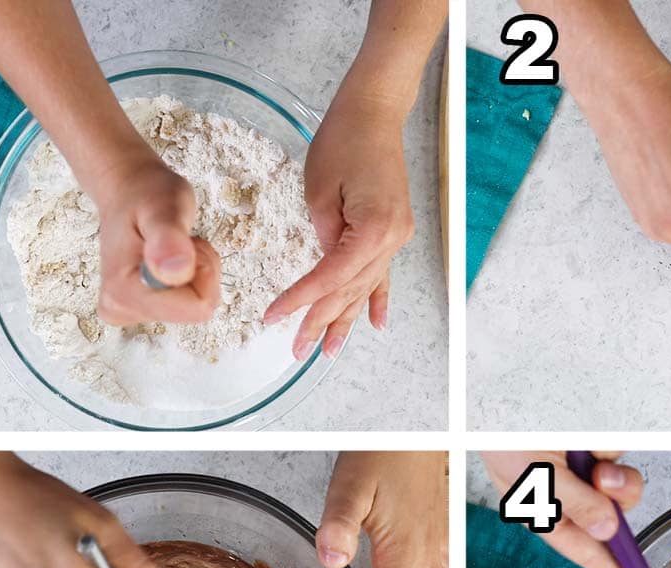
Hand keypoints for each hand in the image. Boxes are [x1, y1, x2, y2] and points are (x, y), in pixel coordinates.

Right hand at [95, 156, 222, 325]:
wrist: (126, 190)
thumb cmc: (145, 195)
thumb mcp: (163, 207)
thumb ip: (169, 238)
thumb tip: (174, 272)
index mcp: (124, 292)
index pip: (198, 307)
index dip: (203, 271)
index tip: (184, 243)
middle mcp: (120, 309)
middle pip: (197, 309)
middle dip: (200, 272)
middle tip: (179, 242)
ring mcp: (128, 312)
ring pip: (195, 306)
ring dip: (195, 272)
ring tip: (172, 245)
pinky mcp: (139, 309)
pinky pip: (188, 305)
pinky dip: (188, 279)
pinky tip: (168, 258)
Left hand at [263, 95, 414, 359]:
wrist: (375, 112)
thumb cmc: (344, 140)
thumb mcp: (321, 190)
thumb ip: (323, 235)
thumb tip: (324, 264)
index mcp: (374, 231)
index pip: (331, 277)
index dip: (301, 300)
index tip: (274, 317)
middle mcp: (391, 240)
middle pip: (349, 290)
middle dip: (321, 321)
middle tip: (296, 350)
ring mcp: (396, 238)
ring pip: (364, 287)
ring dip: (345, 320)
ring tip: (328, 352)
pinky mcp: (393, 231)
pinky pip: (383, 274)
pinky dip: (377, 300)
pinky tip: (376, 324)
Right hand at [482, 452, 643, 567]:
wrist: (508, 399)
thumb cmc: (503, 440)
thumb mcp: (535, 477)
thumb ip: (573, 502)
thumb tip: (606, 529)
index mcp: (546, 515)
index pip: (585, 548)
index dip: (611, 567)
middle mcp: (567, 495)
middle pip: (613, 512)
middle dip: (617, 497)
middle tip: (604, 477)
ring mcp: (581, 469)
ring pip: (620, 481)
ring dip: (611, 466)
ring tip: (590, 452)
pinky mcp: (592, 445)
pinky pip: (616, 450)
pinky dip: (606, 443)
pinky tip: (586, 436)